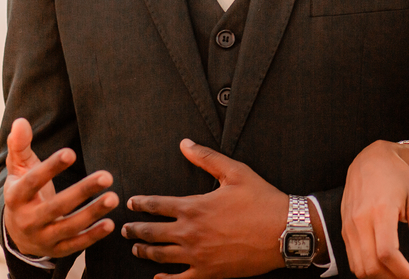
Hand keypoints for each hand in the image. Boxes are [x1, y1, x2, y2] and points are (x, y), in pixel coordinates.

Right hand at [3, 117, 117, 258]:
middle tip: (106, 175)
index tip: (71, 152)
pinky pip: (75, 245)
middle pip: (55, 206)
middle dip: (81, 191)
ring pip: (68, 227)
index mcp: (16, 197)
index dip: (50, 168)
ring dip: (92, 213)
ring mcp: (42, 237)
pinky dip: (92, 236)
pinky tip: (110, 224)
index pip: (32, 182)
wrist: (17, 233)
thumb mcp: (19, 169)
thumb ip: (20, 145)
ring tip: (113, 197)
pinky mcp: (56, 250)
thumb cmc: (24, 192)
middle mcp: (27, 220)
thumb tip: (21, 120)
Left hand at [122, 139, 291, 278]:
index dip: (141, 204)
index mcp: (194, 207)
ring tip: (136, 249)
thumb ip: (207, 157)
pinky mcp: (208, 272)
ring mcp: (197, 255)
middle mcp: (190, 233)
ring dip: (144, 252)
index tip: (131, 203)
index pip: (157, 205)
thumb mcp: (236, 172)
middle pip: (152, 233)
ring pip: (160, 256)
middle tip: (124, 229)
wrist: (283, 231)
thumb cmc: (261, 199)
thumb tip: (184, 143)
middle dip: (135, 230)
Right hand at [342, 141, 408, 278]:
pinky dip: (371, 270)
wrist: (371, 158)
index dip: (404, 273)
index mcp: (380, 211)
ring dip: (382, 277)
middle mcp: (360, 221)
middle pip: (372, 266)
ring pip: (360, 268)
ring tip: (404, 273)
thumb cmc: (397, 175)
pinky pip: (354, 260)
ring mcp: (349, 226)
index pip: (387, 254)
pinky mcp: (345, 229)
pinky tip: (389, 266)